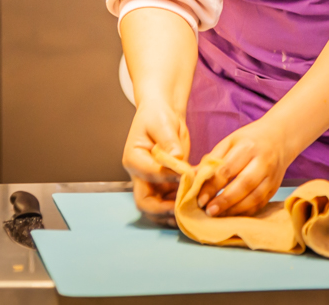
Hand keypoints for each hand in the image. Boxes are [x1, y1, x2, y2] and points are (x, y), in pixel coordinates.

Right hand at [122, 101, 189, 224]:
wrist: (162, 116)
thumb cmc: (158, 116)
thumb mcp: (163, 124)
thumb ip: (169, 141)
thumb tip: (177, 158)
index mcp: (134, 158)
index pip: (150, 174)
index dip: (168, 177)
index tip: (187, 174)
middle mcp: (139, 175)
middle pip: (145, 202)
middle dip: (163, 210)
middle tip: (184, 210)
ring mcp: (151, 182)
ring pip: (156, 208)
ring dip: (171, 214)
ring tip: (191, 214)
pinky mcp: (164, 184)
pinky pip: (168, 202)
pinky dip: (179, 206)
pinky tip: (194, 206)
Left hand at [196, 118, 291, 217]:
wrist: (280, 137)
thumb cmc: (249, 139)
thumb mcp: (229, 142)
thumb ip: (212, 160)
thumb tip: (192, 176)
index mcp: (247, 147)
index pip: (227, 169)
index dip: (212, 186)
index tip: (200, 199)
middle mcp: (262, 162)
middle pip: (243, 185)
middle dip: (224, 201)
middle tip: (208, 211)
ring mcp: (271, 176)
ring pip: (254, 197)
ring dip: (235, 210)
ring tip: (219, 216)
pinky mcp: (275, 187)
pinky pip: (260, 204)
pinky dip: (246, 212)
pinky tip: (233, 215)